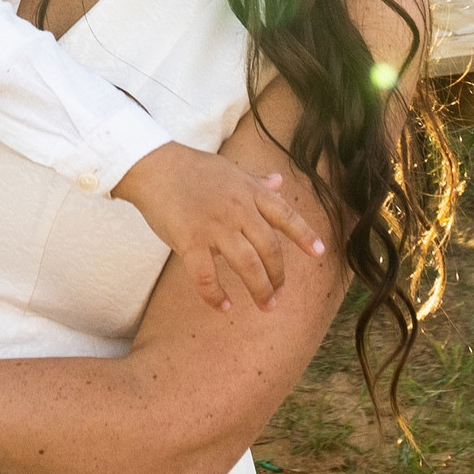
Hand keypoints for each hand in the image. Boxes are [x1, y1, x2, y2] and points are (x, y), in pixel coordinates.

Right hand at [112, 141, 324, 311]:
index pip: (285, 215)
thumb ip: (255, 181)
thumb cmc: (191, 168)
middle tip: (278, 294)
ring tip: (266, 306)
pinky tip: (223, 307)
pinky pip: (206, 276)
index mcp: (249, 192)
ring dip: (260, 290)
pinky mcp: (190, 241)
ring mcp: (215, 226)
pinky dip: (216, 296)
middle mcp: (238, 210)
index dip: (304, 235)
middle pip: (270, 249)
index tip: (320, 252)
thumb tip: (278, 182)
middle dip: (278, 276)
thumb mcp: (230, 170)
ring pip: (247, 265)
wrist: (154, 166)